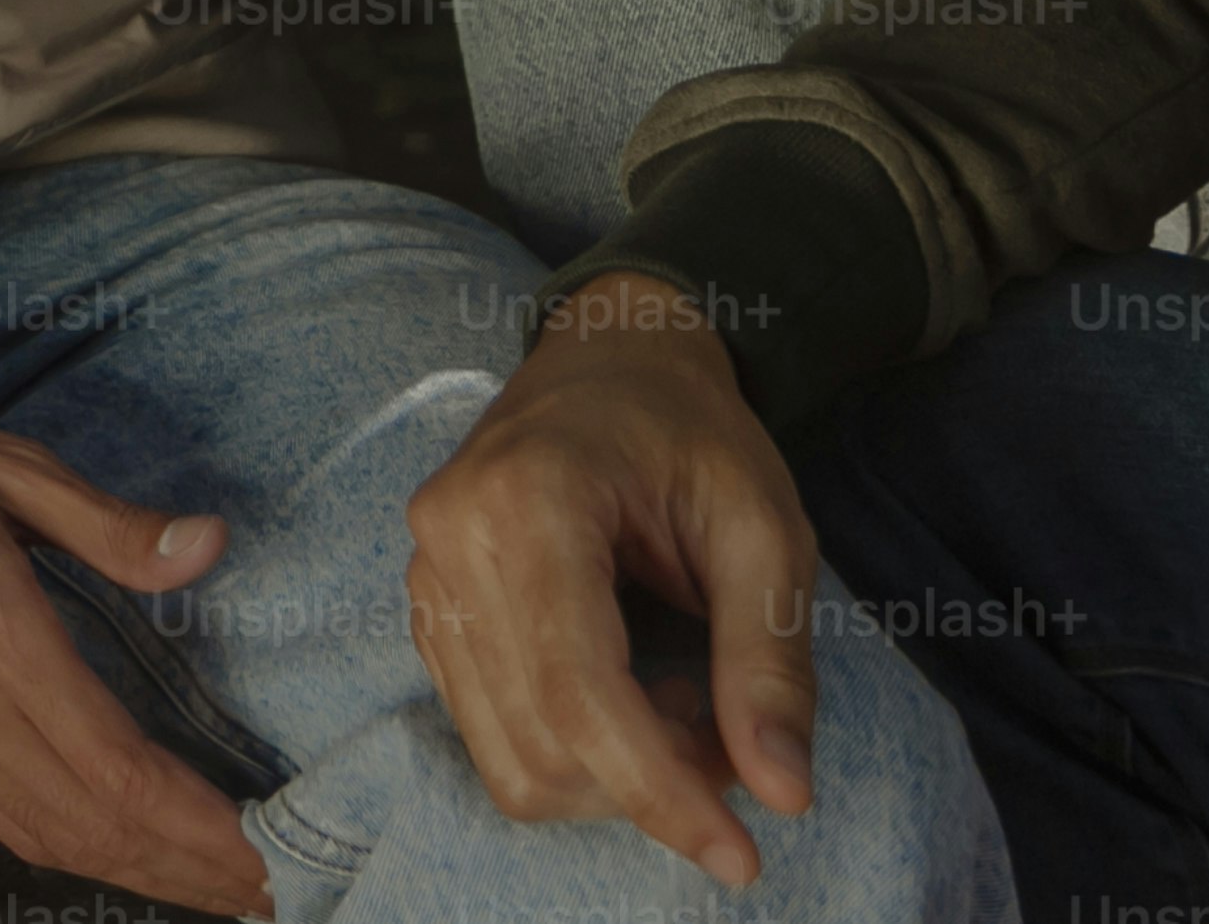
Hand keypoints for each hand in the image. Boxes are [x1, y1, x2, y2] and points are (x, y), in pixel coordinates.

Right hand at [0, 385, 268, 916]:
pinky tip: (127, 854)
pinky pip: (6, 823)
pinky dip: (80, 852)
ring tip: (220, 887)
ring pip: (52, 839)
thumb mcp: (5, 464)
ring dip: (143, 874)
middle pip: (96, 826)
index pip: (117, 767)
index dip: (199, 825)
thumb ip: (111, 524)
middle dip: (190, 870)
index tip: (271, 849)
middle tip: (276, 890)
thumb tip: (209, 545)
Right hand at [399, 276, 821, 889]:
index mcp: (528, 498)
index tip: (743, 853)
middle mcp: (451, 539)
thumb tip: (783, 794)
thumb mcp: (762, 525)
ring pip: (511, 758)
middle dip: (652, 780)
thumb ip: (769, 657)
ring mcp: (425, 575)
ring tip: (687, 704)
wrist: (610, 355)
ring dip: (614, 774)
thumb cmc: (692, 430)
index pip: (580, 694)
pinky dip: (577, 750)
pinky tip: (635, 692)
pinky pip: (493, 734)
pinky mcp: (428, 609)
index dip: (661, 792)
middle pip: (542, 742)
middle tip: (734, 735)